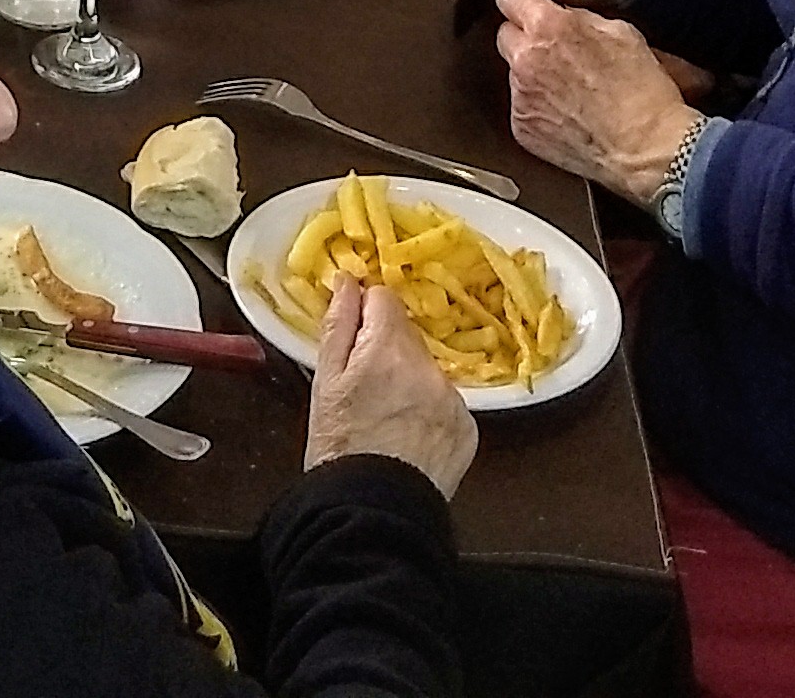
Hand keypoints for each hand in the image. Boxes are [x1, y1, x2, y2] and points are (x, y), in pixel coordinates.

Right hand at [302, 281, 475, 497]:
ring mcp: (454, 399)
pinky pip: (447, 403)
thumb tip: (348, 282)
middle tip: (365, 388)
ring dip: (411, 381)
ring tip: (387, 419)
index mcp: (388, 349)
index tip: (355, 335)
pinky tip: (410, 437)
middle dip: (387, 350)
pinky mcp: (469, 428)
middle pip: (408, 335)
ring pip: (428, 370)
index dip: (366, 313)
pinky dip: (431, 412)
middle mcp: (429, 368)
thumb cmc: (338, 447)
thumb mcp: (324, 383)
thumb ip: (338, 325)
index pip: (384, 298)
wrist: (373, 512)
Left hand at [494, 0, 700, 204]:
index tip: (529, 7)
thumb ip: (581, 17)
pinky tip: (568, 113)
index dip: (523, 1)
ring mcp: (520, 96)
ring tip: (570, 90)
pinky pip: (521, 106)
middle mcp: (526, 60)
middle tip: (557, 52)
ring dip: (534, 75)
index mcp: (549, 27)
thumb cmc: (642, 94)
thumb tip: (564, 15)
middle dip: (527, 39)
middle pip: (505, 34)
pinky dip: (538, 107)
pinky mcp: (522, 127)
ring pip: (514, 72)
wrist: (646, 149)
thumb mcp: (622, 32)